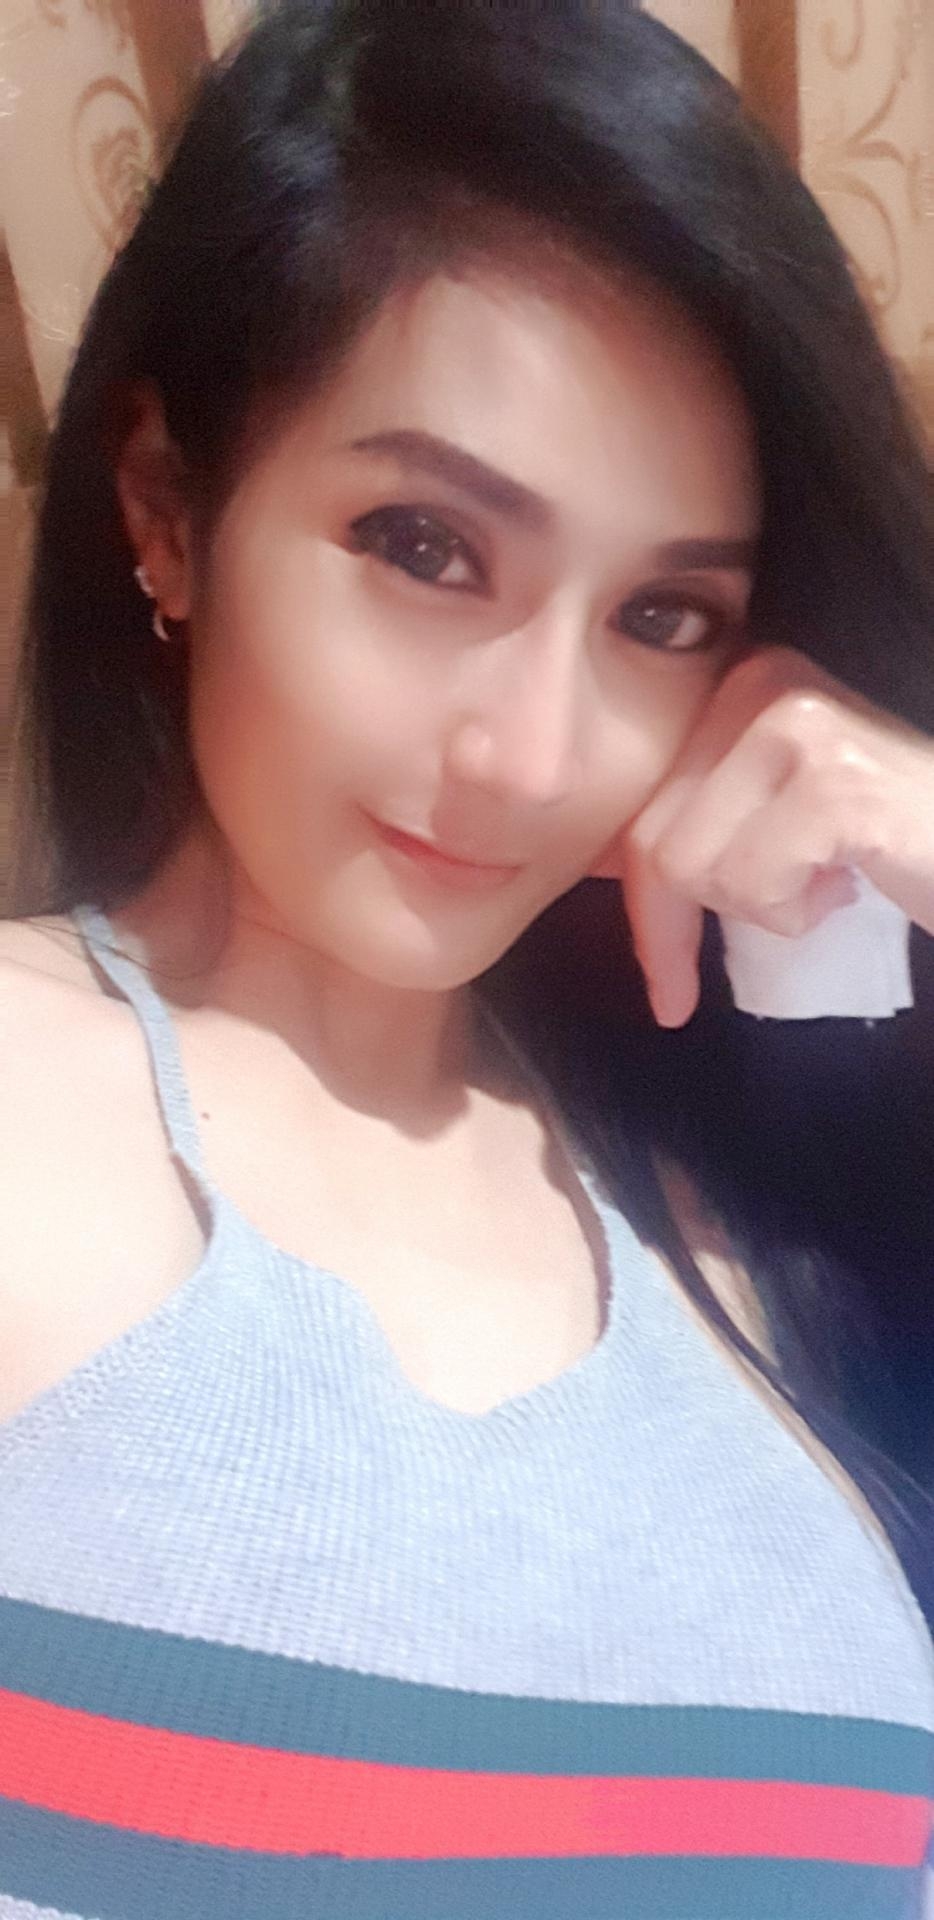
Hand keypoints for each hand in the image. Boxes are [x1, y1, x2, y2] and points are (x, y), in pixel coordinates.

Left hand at [614, 646, 933, 1026]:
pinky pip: (754, 882)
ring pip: (697, 868)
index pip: (644, 808)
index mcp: (740, 680)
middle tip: (779, 925)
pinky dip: (799, 913)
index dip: (648, 909)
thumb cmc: (891, 841)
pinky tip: (851, 880)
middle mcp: (761, 682)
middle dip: (696, 920)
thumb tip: (594, 872)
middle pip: (657, 842)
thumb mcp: (778, 814)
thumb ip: (701, 818)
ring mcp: (797, 726)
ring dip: (767, 908)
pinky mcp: (832, 782)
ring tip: (831, 879)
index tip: (667, 990)